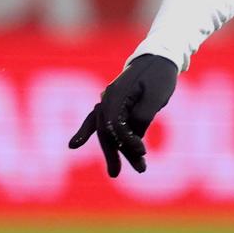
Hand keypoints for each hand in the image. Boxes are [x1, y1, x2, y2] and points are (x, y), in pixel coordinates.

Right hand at [67, 54, 178, 176]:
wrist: (159, 58)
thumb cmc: (160, 75)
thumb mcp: (157, 96)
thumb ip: (143, 116)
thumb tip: (133, 137)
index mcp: (117, 94)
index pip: (115, 125)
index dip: (127, 141)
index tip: (143, 152)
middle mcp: (107, 98)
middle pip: (105, 131)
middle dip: (113, 153)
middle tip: (116, 174)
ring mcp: (108, 101)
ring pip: (105, 130)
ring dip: (113, 150)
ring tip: (118, 173)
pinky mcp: (113, 104)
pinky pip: (98, 121)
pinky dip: (88, 132)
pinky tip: (74, 144)